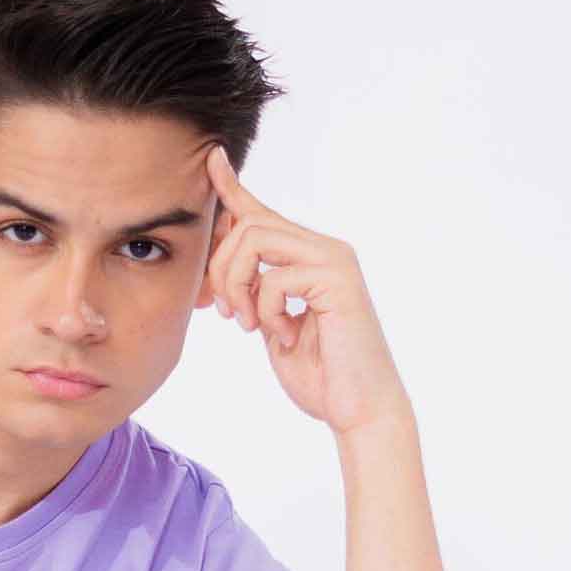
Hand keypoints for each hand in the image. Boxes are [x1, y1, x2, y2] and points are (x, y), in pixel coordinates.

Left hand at [203, 144, 413, 437]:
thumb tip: (226, 266)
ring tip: (248, 326)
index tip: (211, 160)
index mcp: (309, 258)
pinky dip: (266, 312)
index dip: (233, 188)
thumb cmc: (320, 375)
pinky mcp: (337, 279)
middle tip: (223, 312)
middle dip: (220, 268)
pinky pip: (274, 277)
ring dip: (237, 287)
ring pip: (255, 240)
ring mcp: (334, 260)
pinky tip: (283, 337)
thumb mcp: (273, 327)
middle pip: (248, 224)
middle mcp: (325, 248)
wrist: (358, 409)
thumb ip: (255, 293)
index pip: (262, 213)